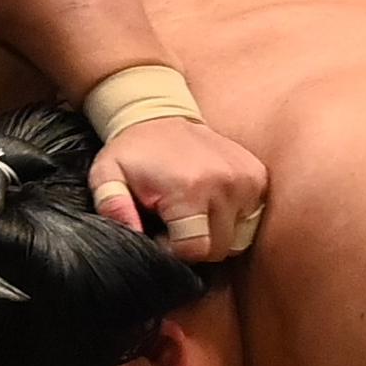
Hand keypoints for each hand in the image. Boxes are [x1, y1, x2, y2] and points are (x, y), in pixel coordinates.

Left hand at [87, 115, 267, 261]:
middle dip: (195, 244)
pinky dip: (232, 218)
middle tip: (175, 223)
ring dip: (215, 232)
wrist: (161, 114)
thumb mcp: (107, 175)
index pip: (195, 250)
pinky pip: (250, 218)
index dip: (175, 251)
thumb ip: (112, 206)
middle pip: (219, 248)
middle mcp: (225, 184)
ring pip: (238, 237)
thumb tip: (131, 231)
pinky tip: (210, 201)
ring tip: (193, 212)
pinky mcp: (258, 177)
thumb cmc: (133, 152)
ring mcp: (247, 180)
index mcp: (190, 188)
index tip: (161, 233)